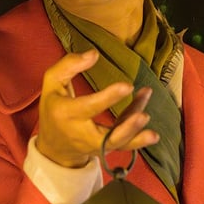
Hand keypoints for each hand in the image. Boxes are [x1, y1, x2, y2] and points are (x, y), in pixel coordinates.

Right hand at [36, 50, 159, 167]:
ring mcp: (94, 145)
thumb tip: (94, 54)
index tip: (127, 86)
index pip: (89, 107)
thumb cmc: (54, 108)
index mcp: (66, 113)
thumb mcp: (52, 83)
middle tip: (143, 116)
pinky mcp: (106, 150)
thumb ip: (68, 65)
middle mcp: (80, 133)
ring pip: (118, 143)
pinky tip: (151, 131)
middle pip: (105, 136)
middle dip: (126, 128)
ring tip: (150, 122)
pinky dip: (138, 139)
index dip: (108, 97)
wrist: (53, 146)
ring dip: (136, 135)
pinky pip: (123, 145)